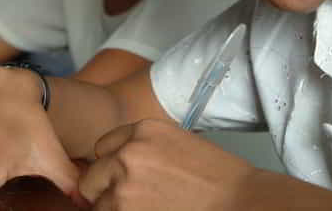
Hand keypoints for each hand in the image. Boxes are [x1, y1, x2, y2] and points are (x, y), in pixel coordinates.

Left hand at [78, 119, 253, 210]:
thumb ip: (143, 146)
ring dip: (112, 208)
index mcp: (143, 129)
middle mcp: (128, 152)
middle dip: (104, 188)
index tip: (119, 176)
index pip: (103, 146)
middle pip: (93, 175)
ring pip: (97, 203)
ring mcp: (124, 184)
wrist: (238, 201)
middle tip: (127, 198)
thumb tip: (119, 163)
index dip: (110, 164)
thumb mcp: (175, 141)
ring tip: (142, 207)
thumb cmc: (215, 176)